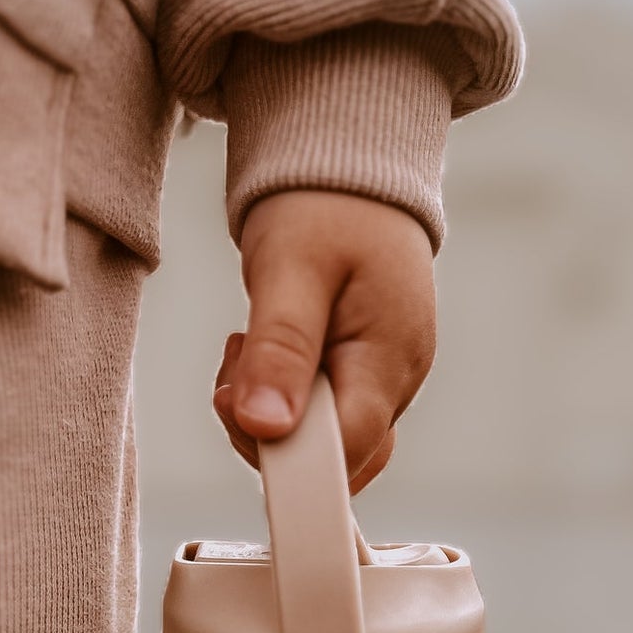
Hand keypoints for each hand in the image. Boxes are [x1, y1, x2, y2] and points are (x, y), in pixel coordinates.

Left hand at [213, 190, 435, 492]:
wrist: (349, 173)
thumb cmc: (327, 206)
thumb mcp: (291, 268)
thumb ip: (279, 350)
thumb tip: (265, 426)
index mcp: (390, 359)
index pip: (345, 452)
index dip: (287, 457)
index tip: (236, 414)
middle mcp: (397, 382)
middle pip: (333, 460)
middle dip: (269, 432)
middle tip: (236, 369)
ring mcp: (382, 381)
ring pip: (320, 441)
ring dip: (268, 413)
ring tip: (248, 347)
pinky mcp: (362, 376)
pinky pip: (318, 416)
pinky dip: (279, 397)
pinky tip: (262, 354)